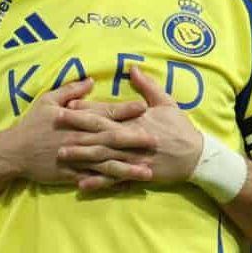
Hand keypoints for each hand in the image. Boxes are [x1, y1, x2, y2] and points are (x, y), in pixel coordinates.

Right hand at [0, 78, 154, 186]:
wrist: (13, 153)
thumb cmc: (31, 125)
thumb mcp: (47, 100)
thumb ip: (70, 90)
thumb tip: (91, 80)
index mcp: (76, 120)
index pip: (104, 113)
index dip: (124, 111)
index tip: (143, 108)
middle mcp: (79, 139)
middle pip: (110, 140)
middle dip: (134, 140)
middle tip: (155, 141)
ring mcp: (76, 159)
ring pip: (106, 164)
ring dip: (128, 168)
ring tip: (147, 172)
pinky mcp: (71, 175)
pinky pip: (94, 180)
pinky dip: (110, 184)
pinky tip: (126, 187)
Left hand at [62, 65, 202, 192]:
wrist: (196, 156)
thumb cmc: (181, 128)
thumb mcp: (166, 102)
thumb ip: (147, 86)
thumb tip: (132, 68)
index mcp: (136, 120)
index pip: (107, 112)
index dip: (87, 108)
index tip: (67, 104)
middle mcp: (132, 138)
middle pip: (100, 131)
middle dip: (77, 127)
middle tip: (55, 123)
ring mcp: (133, 158)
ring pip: (103, 156)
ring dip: (81, 155)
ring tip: (61, 153)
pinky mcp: (136, 174)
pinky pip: (114, 179)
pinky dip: (99, 182)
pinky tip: (82, 184)